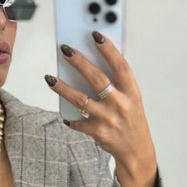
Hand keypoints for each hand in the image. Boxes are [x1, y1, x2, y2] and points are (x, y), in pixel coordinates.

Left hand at [45, 32, 159, 186]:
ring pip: (81, 100)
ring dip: (63, 88)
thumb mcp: (131, 99)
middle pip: (97, 79)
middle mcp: (121, 105)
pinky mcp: (98, 133)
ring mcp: (109, 120)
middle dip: (79, 62)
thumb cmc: (131, 119)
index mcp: (132, 92)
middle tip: (65, 50)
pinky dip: (71, 118)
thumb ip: (117, 83)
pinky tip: (66, 115)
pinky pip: (78, 122)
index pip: (121, 66)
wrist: (136, 151)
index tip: (95, 35)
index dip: (109, 50)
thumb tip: (91, 61)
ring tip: (50, 78)